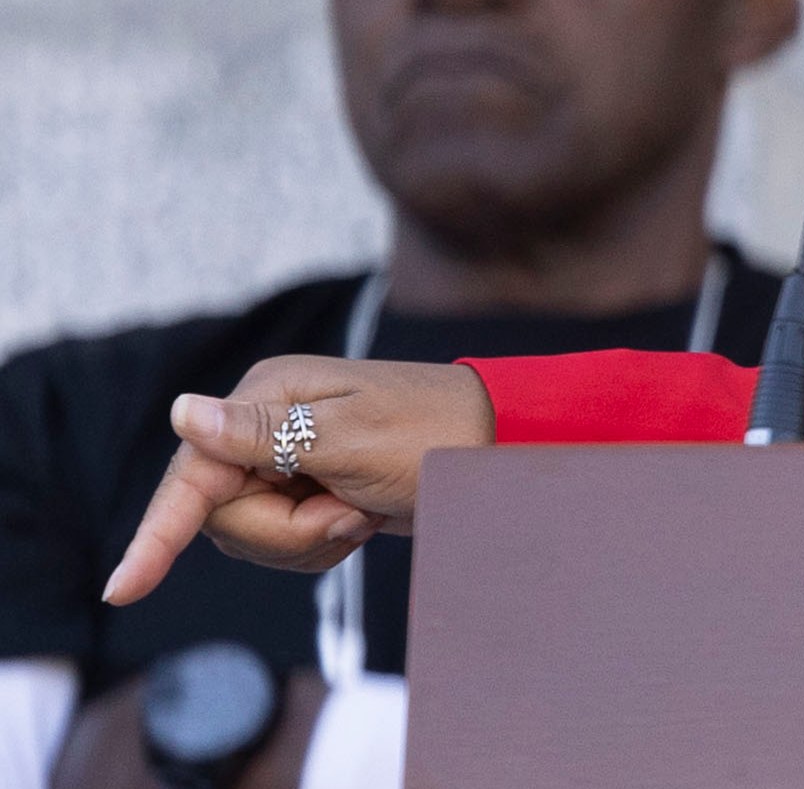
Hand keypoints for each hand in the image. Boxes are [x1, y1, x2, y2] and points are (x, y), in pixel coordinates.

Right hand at [101, 357, 493, 604]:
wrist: (497, 445)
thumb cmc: (434, 434)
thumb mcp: (351, 439)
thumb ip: (262, 434)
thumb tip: (181, 412)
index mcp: (270, 397)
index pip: (193, 476)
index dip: (158, 535)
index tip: (121, 590)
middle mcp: (267, 425)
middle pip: (223, 517)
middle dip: (286, 532)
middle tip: (346, 511)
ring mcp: (285, 461)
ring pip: (252, 537)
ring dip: (309, 540)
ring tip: (359, 508)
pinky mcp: (306, 491)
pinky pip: (286, 544)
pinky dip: (322, 544)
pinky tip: (360, 517)